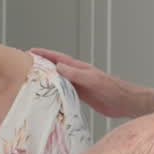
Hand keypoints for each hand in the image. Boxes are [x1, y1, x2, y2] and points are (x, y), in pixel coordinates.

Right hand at [30, 48, 153, 117]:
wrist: (127, 102)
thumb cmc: (114, 89)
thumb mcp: (93, 80)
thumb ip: (76, 74)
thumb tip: (58, 67)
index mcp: (80, 68)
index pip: (58, 58)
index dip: (44, 54)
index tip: (30, 51)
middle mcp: (78, 75)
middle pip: (56, 68)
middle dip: (42, 65)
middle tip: (26, 66)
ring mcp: (80, 85)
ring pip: (59, 80)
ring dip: (47, 80)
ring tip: (33, 81)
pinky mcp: (84, 96)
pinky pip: (65, 92)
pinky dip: (56, 92)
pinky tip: (49, 97)